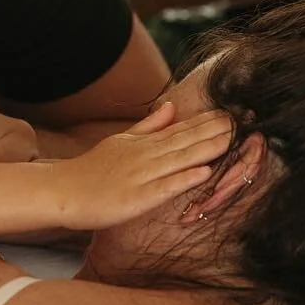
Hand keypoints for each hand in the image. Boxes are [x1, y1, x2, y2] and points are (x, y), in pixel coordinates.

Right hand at [45, 102, 231, 229]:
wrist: (61, 191)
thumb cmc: (90, 170)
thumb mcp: (119, 141)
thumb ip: (147, 127)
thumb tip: (170, 106)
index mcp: (142, 144)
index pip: (180, 130)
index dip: (207, 121)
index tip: (233, 112)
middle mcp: (144, 156)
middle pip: (185, 141)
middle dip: (215, 131)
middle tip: (243, 120)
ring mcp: (140, 176)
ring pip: (179, 160)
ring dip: (207, 150)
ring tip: (232, 140)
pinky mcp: (135, 198)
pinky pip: (163, 188)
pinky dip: (184, 180)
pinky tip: (204, 173)